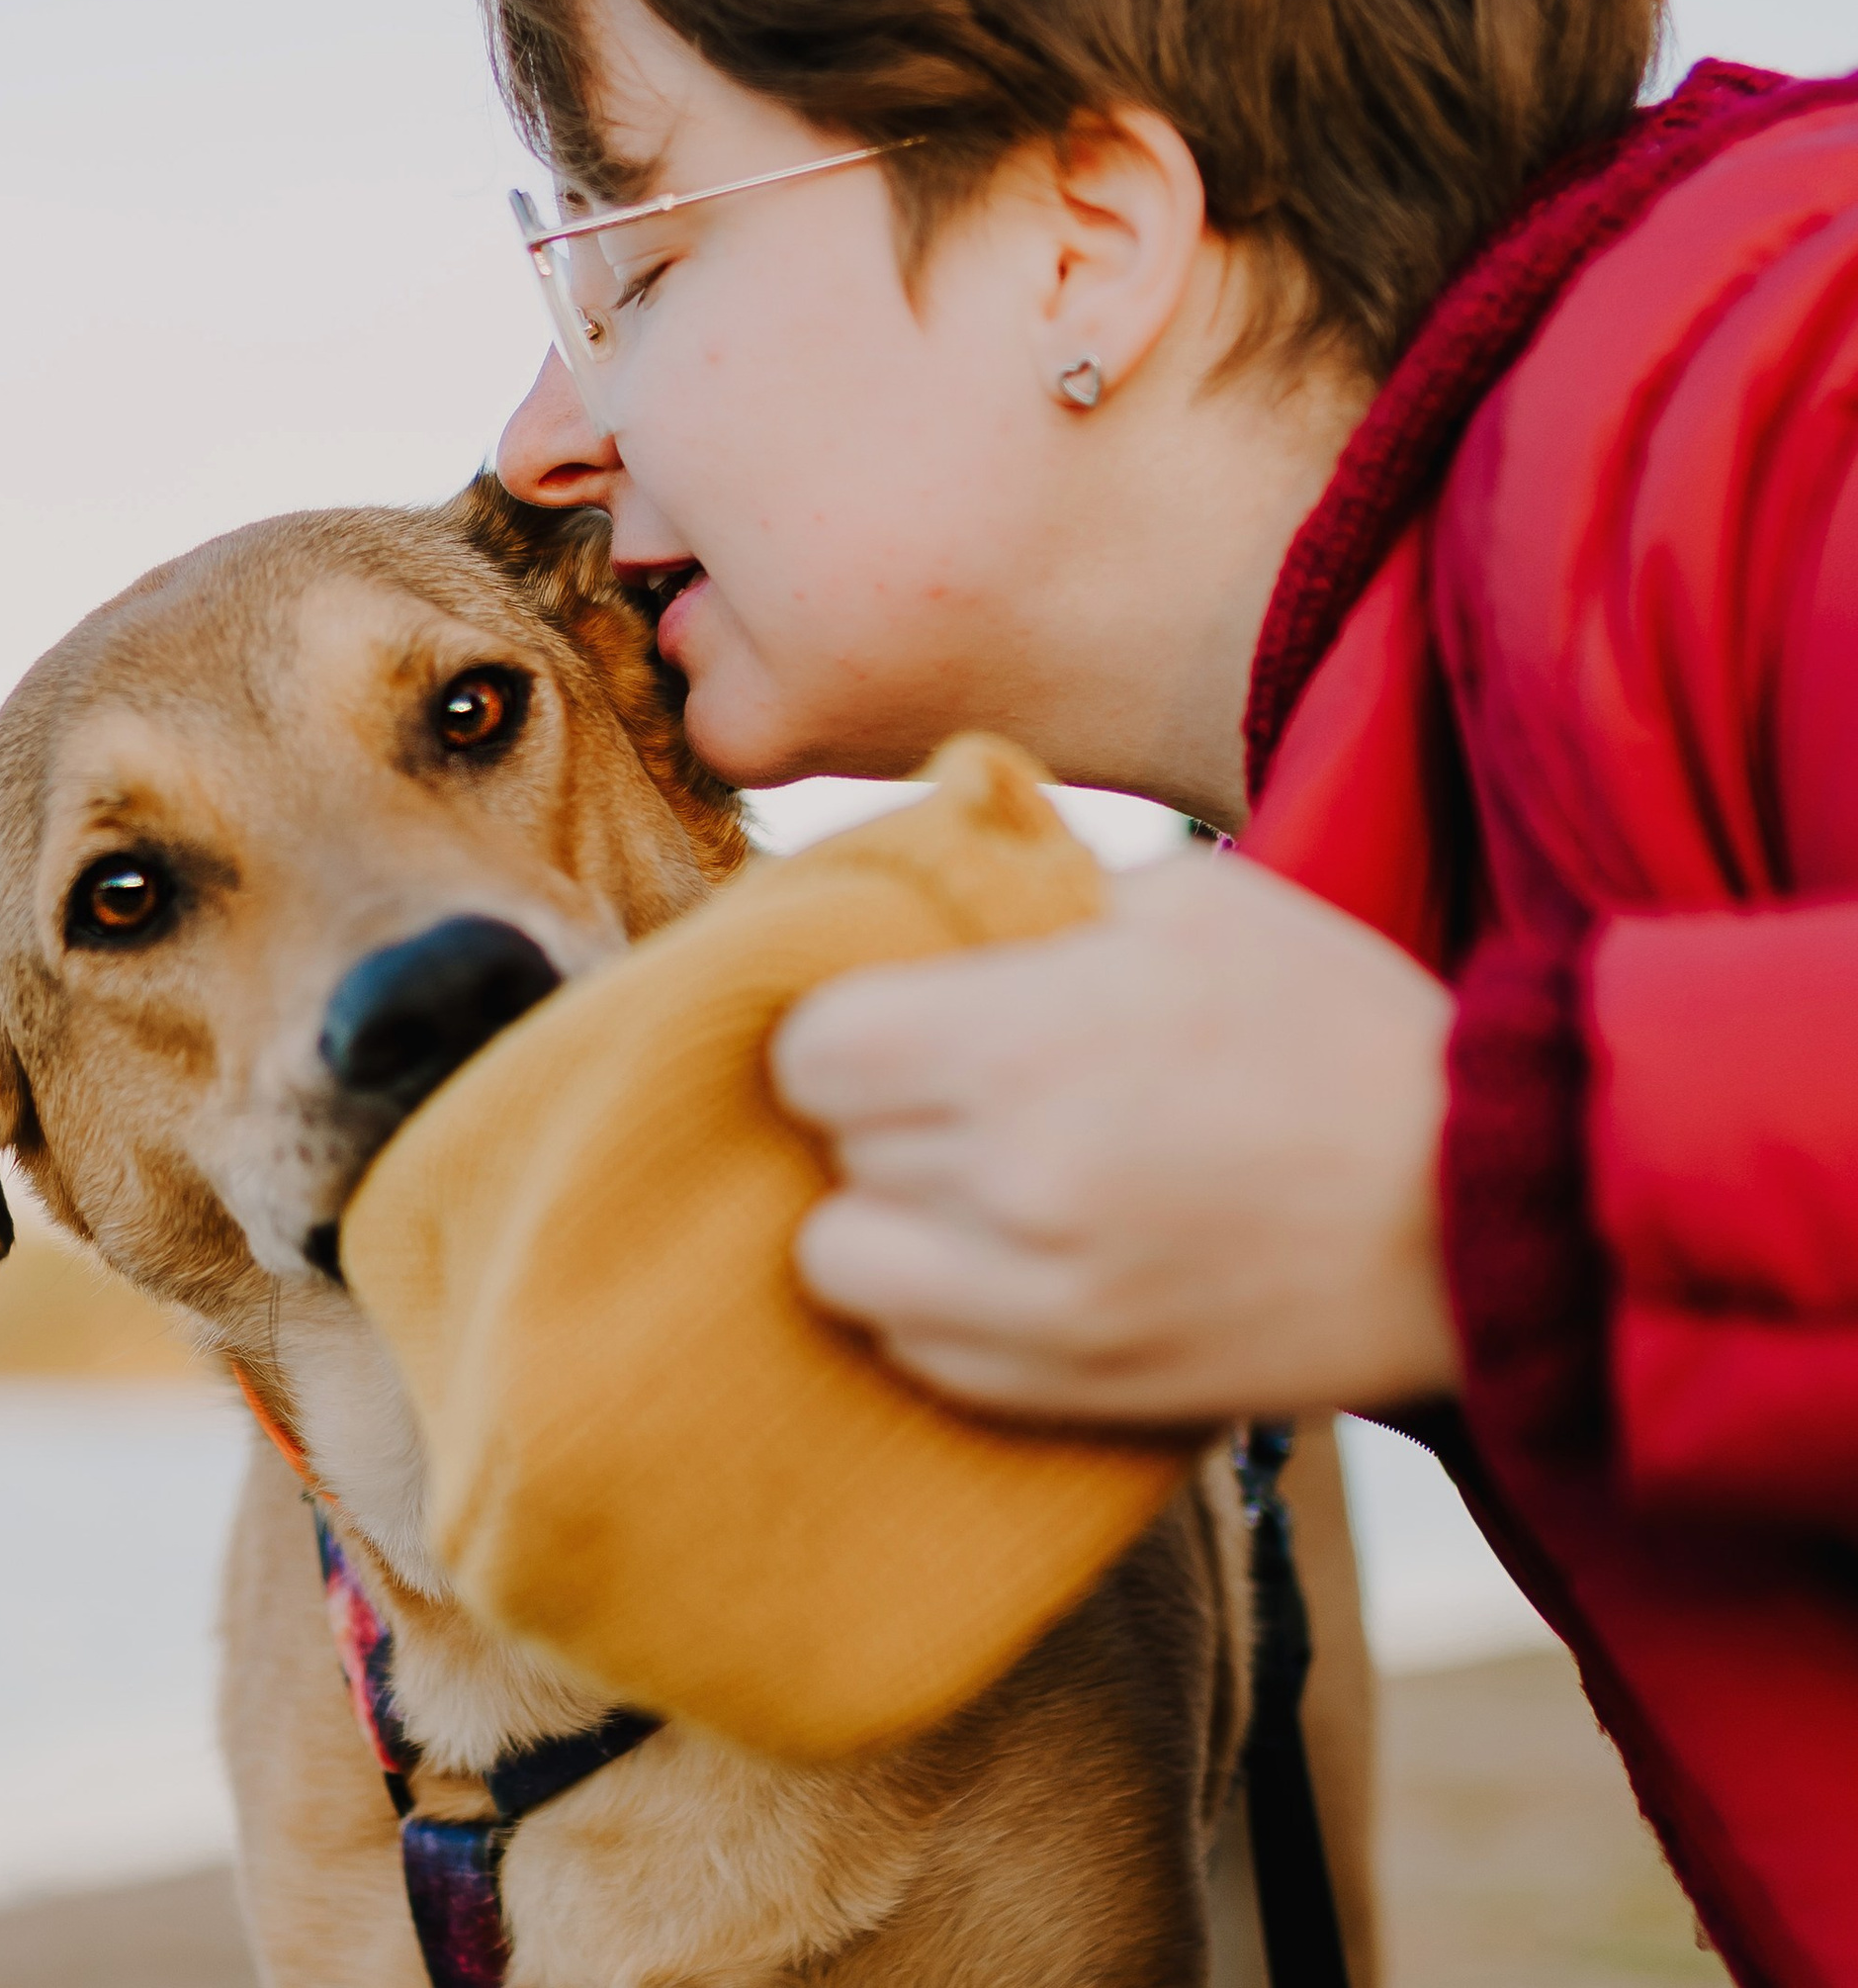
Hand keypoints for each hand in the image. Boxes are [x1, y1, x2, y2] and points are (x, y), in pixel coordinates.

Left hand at [769, 846, 1460, 1427]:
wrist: (1483, 1205)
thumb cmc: (1339, 1026)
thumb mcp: (1187, 901)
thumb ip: (1033, 893)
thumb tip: (922, 894)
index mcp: (1020, 1048)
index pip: (807, 1052)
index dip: (844, 1021)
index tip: (899, 1010)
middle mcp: (1008, 1191)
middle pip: (827, 1150)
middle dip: (873, 1107)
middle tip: (952, 1080)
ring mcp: (1041, 1311)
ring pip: (842, 1271)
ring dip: (884, 1216)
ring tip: (964, 1177)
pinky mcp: (1081, 1397)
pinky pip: (920, 1360)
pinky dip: (937, 1307)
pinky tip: (1014, 1254)